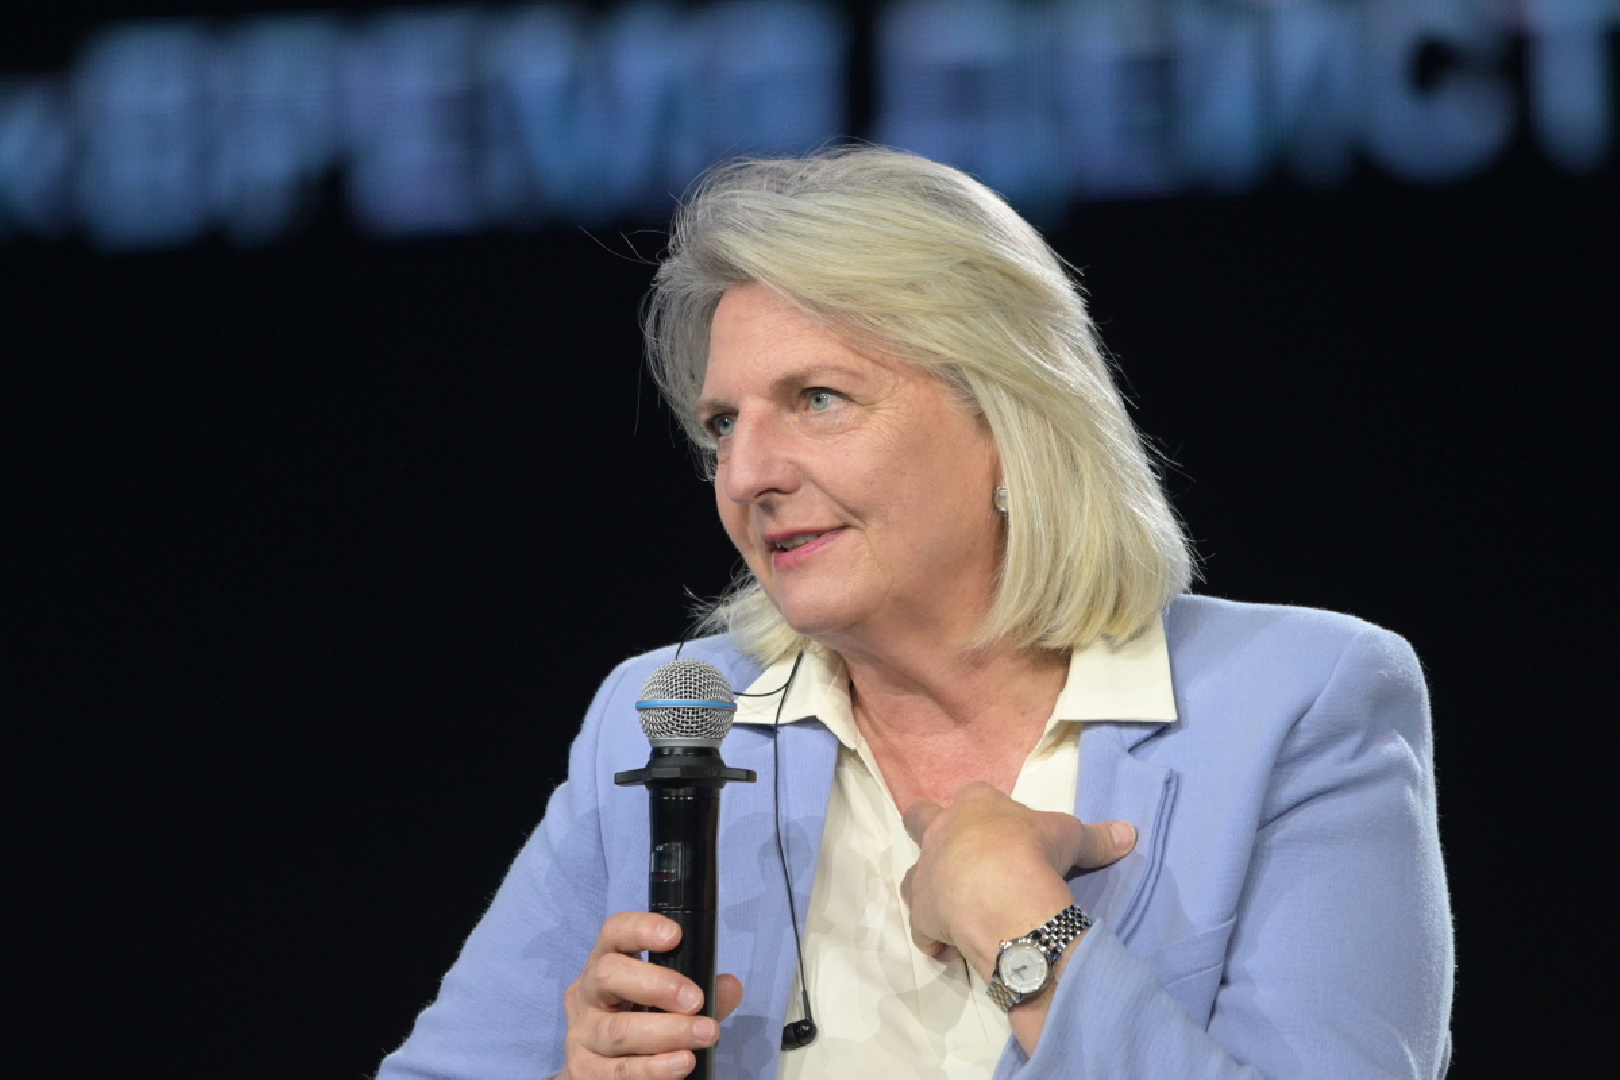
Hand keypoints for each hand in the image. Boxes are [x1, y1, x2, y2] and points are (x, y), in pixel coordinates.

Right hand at [560, 912, 744, 1079]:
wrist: (594, 1068)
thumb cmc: (635, 1020)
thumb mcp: (662, 999)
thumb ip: (699, 990)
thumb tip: (730, 986)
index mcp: (606, 962)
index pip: (614, 932)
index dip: (641, 928)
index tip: (675, 936)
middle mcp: (587, 994)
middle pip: (609, 975)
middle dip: (657, 985)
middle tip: (695, 1000)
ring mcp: (581, 1034)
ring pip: (619, 1030)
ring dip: (668, 1033)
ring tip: (704, 1034)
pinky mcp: (585, 1072)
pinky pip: (621, 1071)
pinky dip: (656, 1068)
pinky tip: (682, 1062)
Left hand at [900, 782, 1135, 978]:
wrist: (1002, 893)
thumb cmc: (1032, 852)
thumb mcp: (1071, 837)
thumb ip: (1096, 836)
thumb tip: (1129, 833)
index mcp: (975, 806)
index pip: (972, 794)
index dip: (983, 811)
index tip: (1000, 830)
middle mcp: (941, 833)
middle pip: (919, 817)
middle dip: (930, 829)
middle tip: (957, 854)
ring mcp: (926, 872)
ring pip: (912, 874)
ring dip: (929, 886)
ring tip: (956, 906)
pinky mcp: (921, 913)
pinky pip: (921, 928)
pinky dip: (933, 938)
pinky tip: (951, 949)